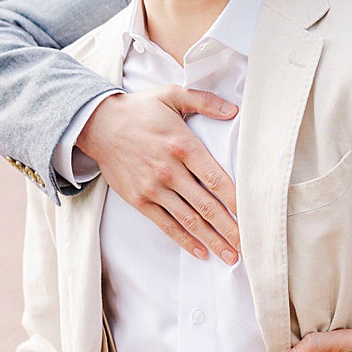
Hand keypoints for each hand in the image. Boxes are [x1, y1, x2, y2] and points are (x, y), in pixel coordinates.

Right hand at [76, 86, 239, 262]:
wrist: (98, 124)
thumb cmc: (138, 110)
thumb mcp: (171, 95)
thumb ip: (204, 101)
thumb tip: (234, 110)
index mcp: (183, 145)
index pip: (216, 179)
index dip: (237, 200)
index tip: (254, 216)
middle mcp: (170, 170)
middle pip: (207, 205)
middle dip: (230, 228)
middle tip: (249, 245)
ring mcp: (153, 188)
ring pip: (189, 220)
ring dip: (212, 240)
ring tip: (230, 256)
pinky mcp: (139, 200)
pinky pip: (166, 224)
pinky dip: (184, 240)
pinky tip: (201, 252)